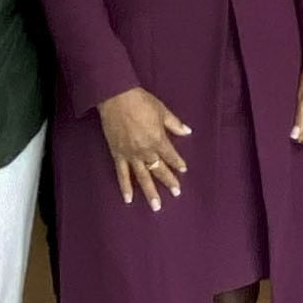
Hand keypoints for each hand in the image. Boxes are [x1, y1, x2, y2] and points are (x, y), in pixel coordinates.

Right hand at [100, 87, 190, 209]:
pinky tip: (128, 199)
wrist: (115, 97)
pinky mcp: (118, 154)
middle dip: (168, 182)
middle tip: (176, 193)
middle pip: (159, 170)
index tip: (183, 170)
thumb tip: (187, 132)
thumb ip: (174, 124)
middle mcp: (146, 150)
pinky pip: (122, 174)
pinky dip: (125, 187)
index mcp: (158, 139)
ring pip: (142, 177)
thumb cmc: (141, 101)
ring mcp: (131, 154)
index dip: (177, 163)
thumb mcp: (162, 110)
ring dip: (150, 192)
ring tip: (156, 206)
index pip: (171, 156)